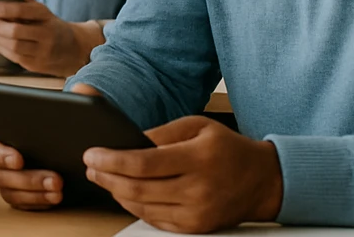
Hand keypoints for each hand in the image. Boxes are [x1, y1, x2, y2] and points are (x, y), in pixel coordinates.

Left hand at [0, 0, 101, 75]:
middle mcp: (46, 35)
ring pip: (14, 47)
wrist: (73, 49)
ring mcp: (42, 52)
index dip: (5, 9)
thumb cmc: (49, 25)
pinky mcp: (36, 65)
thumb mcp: (42, 11)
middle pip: (17, 32)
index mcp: (46, 16)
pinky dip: (0, 48)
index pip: (24, 11)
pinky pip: (15, 57)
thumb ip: (24, 1)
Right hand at [0, 125, 64, 209]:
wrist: (33, 136)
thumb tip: (33, 117)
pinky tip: (52, 198)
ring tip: (57, 192)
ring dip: (36, 194)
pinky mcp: (12, 193)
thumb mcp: (22, 115)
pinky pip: (21, 204)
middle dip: (30, 180)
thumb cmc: (25, 122)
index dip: (2, 156)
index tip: (19, 160)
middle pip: (2, 175)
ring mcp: (1, 179)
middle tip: (54, 179)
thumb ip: (24, 119)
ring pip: (12, 193)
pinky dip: (38, 203)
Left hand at [83, 115, 282, 232]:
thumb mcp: (197, 126)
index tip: (91, 154)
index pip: (144, 164)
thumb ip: (161, 134)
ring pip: (143, 207)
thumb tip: (127, 142)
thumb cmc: (227, 148)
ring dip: (117, 193)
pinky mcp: (197, 227)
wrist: (263, 181)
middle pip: (138, 189)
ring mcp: (197, 213)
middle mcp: (198, 189)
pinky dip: (136, 207)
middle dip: (106, 177)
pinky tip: (124, 193)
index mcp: (197, 158)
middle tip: (90, 166)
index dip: (112, 160)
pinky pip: (156, 220)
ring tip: (102, 177)